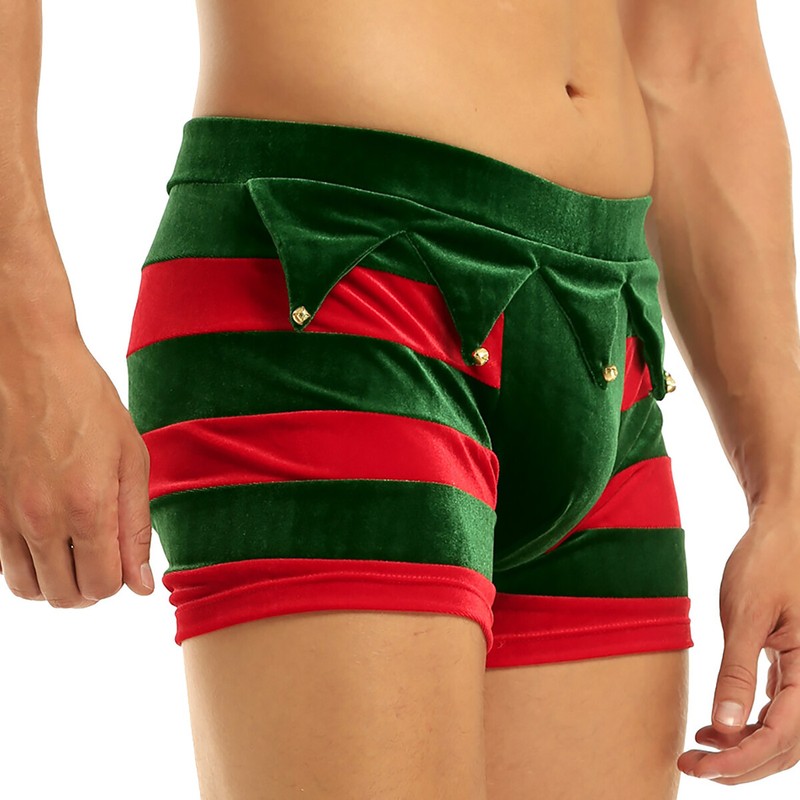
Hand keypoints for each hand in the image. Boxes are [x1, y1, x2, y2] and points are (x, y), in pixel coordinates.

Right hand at [0, 328, 153, 606]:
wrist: (31, 365)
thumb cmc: (89, 405)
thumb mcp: (132, 459)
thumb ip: (136, 527)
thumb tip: (141, 584)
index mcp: (87, 506)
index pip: (102, 586)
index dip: (119, 582)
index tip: (124, 559)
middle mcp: (41, 519)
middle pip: (64, 597)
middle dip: (90, 588)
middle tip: (103, 558)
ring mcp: (7, 516)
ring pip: (29, 589)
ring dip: (57, 582)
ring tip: (76, 552)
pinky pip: (5, 564)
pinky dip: (30, 564)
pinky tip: (50, 536)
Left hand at [677, 504, 799, 783]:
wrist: (782, 528)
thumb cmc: (765, 562)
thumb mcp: (745, 614)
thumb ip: (737, 672)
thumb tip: (724, 728)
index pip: (780, 736)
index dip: (739, 759)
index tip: (698, 766)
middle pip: (785, 745)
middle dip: (739, 764)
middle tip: (690, 765)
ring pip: (784, 732)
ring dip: (744, 748)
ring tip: (700, 750)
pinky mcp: (794, 664)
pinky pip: (780, 709)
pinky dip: (750, 725)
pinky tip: (719, 727)